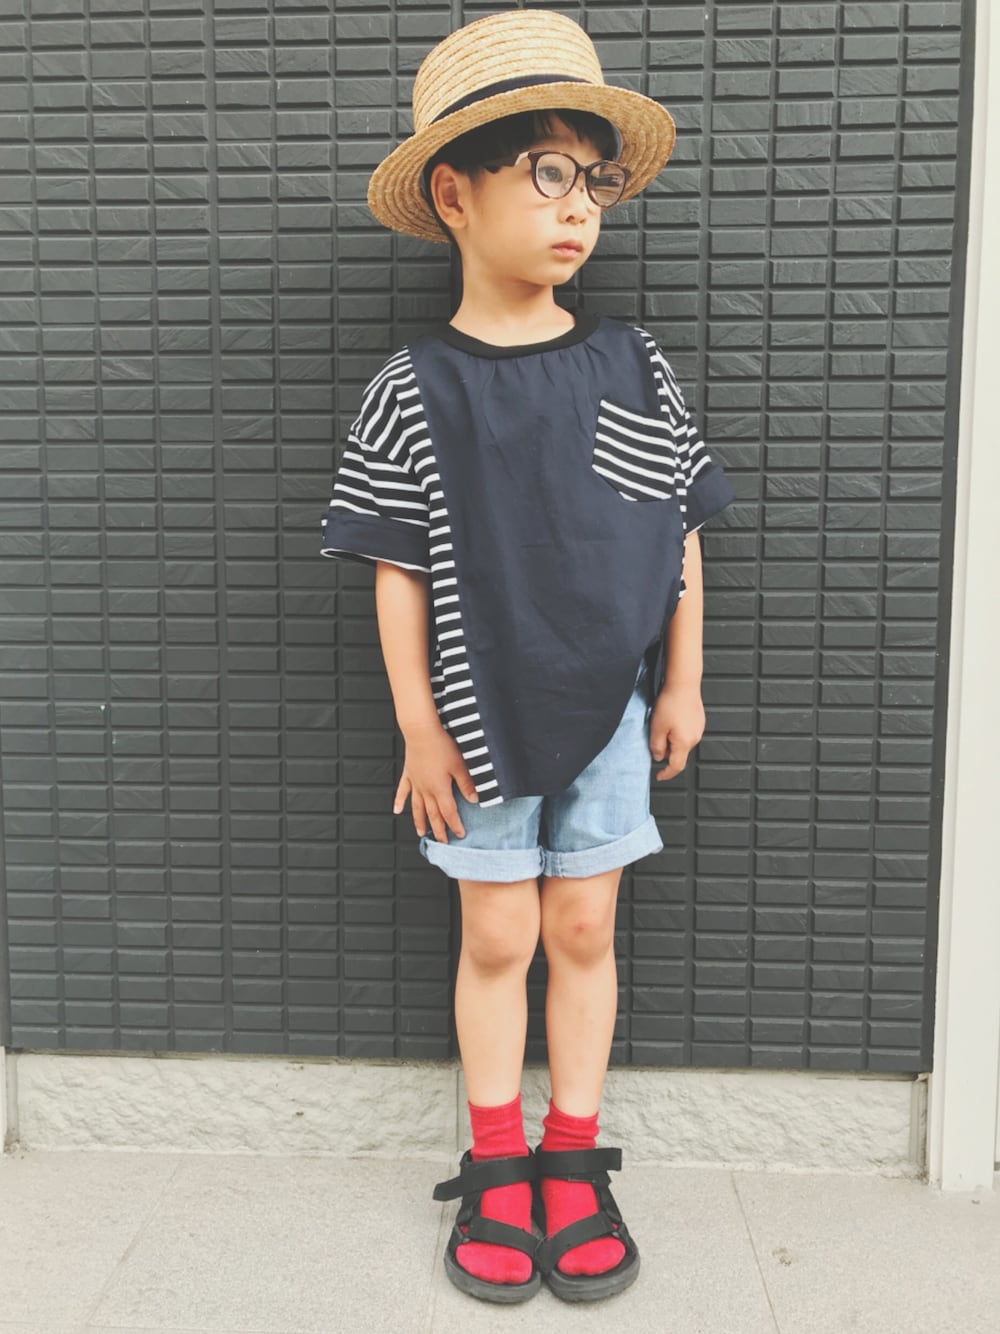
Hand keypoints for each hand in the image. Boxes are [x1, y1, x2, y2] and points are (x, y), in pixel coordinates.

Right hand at [393, 720, 479, 840]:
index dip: (455, 825)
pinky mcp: (408, 773)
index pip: (449, 812)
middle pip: (433, 814)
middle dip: (438, 830)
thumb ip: (467, 784)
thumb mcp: (460, 765)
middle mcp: (426, 789)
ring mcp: (415, 783)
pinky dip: (399, 802)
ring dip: (419, 821)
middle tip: (442, 842)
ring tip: (421, 833)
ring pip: (417, 807)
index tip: (460, 834)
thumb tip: (475, 800)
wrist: (421, 731)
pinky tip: (397, 810)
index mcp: (440, 789)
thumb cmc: (441, 745)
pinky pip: (402, 791)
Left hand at [649, 683, 704, 781]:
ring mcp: (699, 729)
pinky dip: (677, 732)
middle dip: (666, 751)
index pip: (676, 766)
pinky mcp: (699, 721)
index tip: (659, 776)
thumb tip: (658, 757)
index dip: (666, 774)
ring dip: (671, 740)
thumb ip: (657, 746)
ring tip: (663, 724)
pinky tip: (671, 718)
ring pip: (682, 743)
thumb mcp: (657, 727)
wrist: (684, 683)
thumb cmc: (670, 703)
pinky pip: (687, 733)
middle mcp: (695, 738)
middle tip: (655, 737)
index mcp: (684, 743)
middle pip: (678, 754)